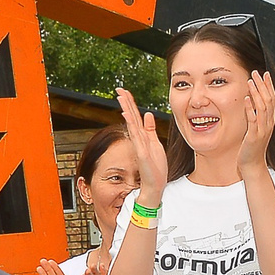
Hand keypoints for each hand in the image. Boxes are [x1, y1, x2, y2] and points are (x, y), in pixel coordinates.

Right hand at [113, 88, 166, 207]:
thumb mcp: (156, 144)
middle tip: (119, 89)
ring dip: (127, 110)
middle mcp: (139, 139)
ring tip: (121, 97)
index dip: (130, 104)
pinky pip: (136, 136)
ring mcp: (139, 145)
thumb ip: (150, 129)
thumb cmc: (156, 168)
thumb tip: (148, 114)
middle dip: (126, 102)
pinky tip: (128, 116)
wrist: (155, 185)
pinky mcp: (142, 152)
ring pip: (132, 123)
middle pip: (131, 117)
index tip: (125, 92)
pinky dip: (132, 125)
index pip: (135, 116)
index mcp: (143, 136)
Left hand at [237, 72, 274, 176]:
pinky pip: (253, 120)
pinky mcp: (254, 136)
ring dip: (256, 93)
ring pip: (262, 107)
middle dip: (263, 85)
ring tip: (251, 81)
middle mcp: (269, 123)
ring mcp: (263, 130)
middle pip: (269, 100)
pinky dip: (250, 108)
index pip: (272, 99)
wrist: (252, 164)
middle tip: (256, 72)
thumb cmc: (252, 147)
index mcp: (270, 120)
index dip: (269, 86)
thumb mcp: (256, 128)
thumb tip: (252, 102)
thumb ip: (256, 116)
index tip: (265, 74)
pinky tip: (246, 99)